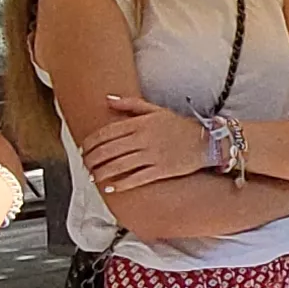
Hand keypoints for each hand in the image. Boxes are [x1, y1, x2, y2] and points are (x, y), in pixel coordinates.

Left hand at [75, 94, 209, 192]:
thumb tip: (107, 99)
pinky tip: (110, 188)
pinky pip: (136, 178)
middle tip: (84, 164)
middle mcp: (144, 139)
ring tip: (93, 176)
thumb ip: (130, 104)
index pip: (108, 132)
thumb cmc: (178, 125)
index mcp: (140, 123)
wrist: (205, 141)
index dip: (91, 142)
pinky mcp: (161, 170)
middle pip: (109, 150)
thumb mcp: (155, 110)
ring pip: (119, 165)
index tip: (83, 148)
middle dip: (92, 159)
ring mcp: (152, 155)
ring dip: (102, 172)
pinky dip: (121, 184)